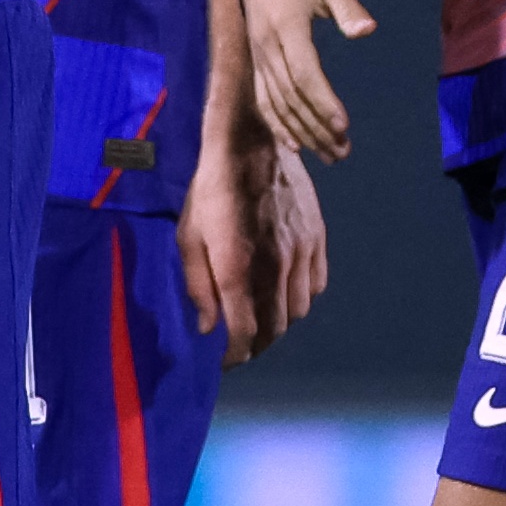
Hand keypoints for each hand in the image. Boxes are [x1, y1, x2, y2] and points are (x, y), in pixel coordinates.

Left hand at [181, 132, 328, 362]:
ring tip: (262, 318)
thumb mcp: (189, 236)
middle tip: (243, 344)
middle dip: (257, 344)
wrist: (250, 143)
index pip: (245, 332)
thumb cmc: (211, 189)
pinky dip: (302, 297)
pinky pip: (316, 284)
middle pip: (274, 328)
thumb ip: (198, 285)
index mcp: (236, 267)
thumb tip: (207, 326)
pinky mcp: (317, 238)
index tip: (226, 361)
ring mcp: (300, 251)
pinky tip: (284, 291)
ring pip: (298, 310)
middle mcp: (273, 265)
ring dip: (279, 323)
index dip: (235, 356)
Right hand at [242, 0, 373, 161]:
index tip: (343, 126)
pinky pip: (263, 97)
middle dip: (316, 126)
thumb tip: (366, 31)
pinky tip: (293, 144)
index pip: (304, 73)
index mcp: (287, 27)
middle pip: (291, 96)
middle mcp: (268, 46)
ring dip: (301, 131)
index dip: (323, 102)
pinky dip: (276, 123)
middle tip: (342, 151)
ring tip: (326, 154)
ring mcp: (259, 55)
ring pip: (277, 102)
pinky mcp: (257, 58)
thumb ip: (347, 7)